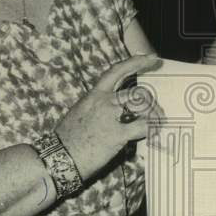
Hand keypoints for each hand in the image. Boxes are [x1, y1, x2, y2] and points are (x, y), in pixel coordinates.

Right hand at [55, 54, 163, 180]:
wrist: (59, 157)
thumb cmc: (68, 139)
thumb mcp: (80, 114)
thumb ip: (98, 109)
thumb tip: (117, 113)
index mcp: (94, 95)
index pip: (117, 71)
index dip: (136, 62)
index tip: (151, 58)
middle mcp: (104, 101)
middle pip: (138, 93)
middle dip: (152, 103)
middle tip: (157, 114)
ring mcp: (110, 116)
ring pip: (143, 106)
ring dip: (154, 116)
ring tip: (155, 126)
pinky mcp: (116, 134)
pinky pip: (142, 127)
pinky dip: (150, 130)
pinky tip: (151, 135)